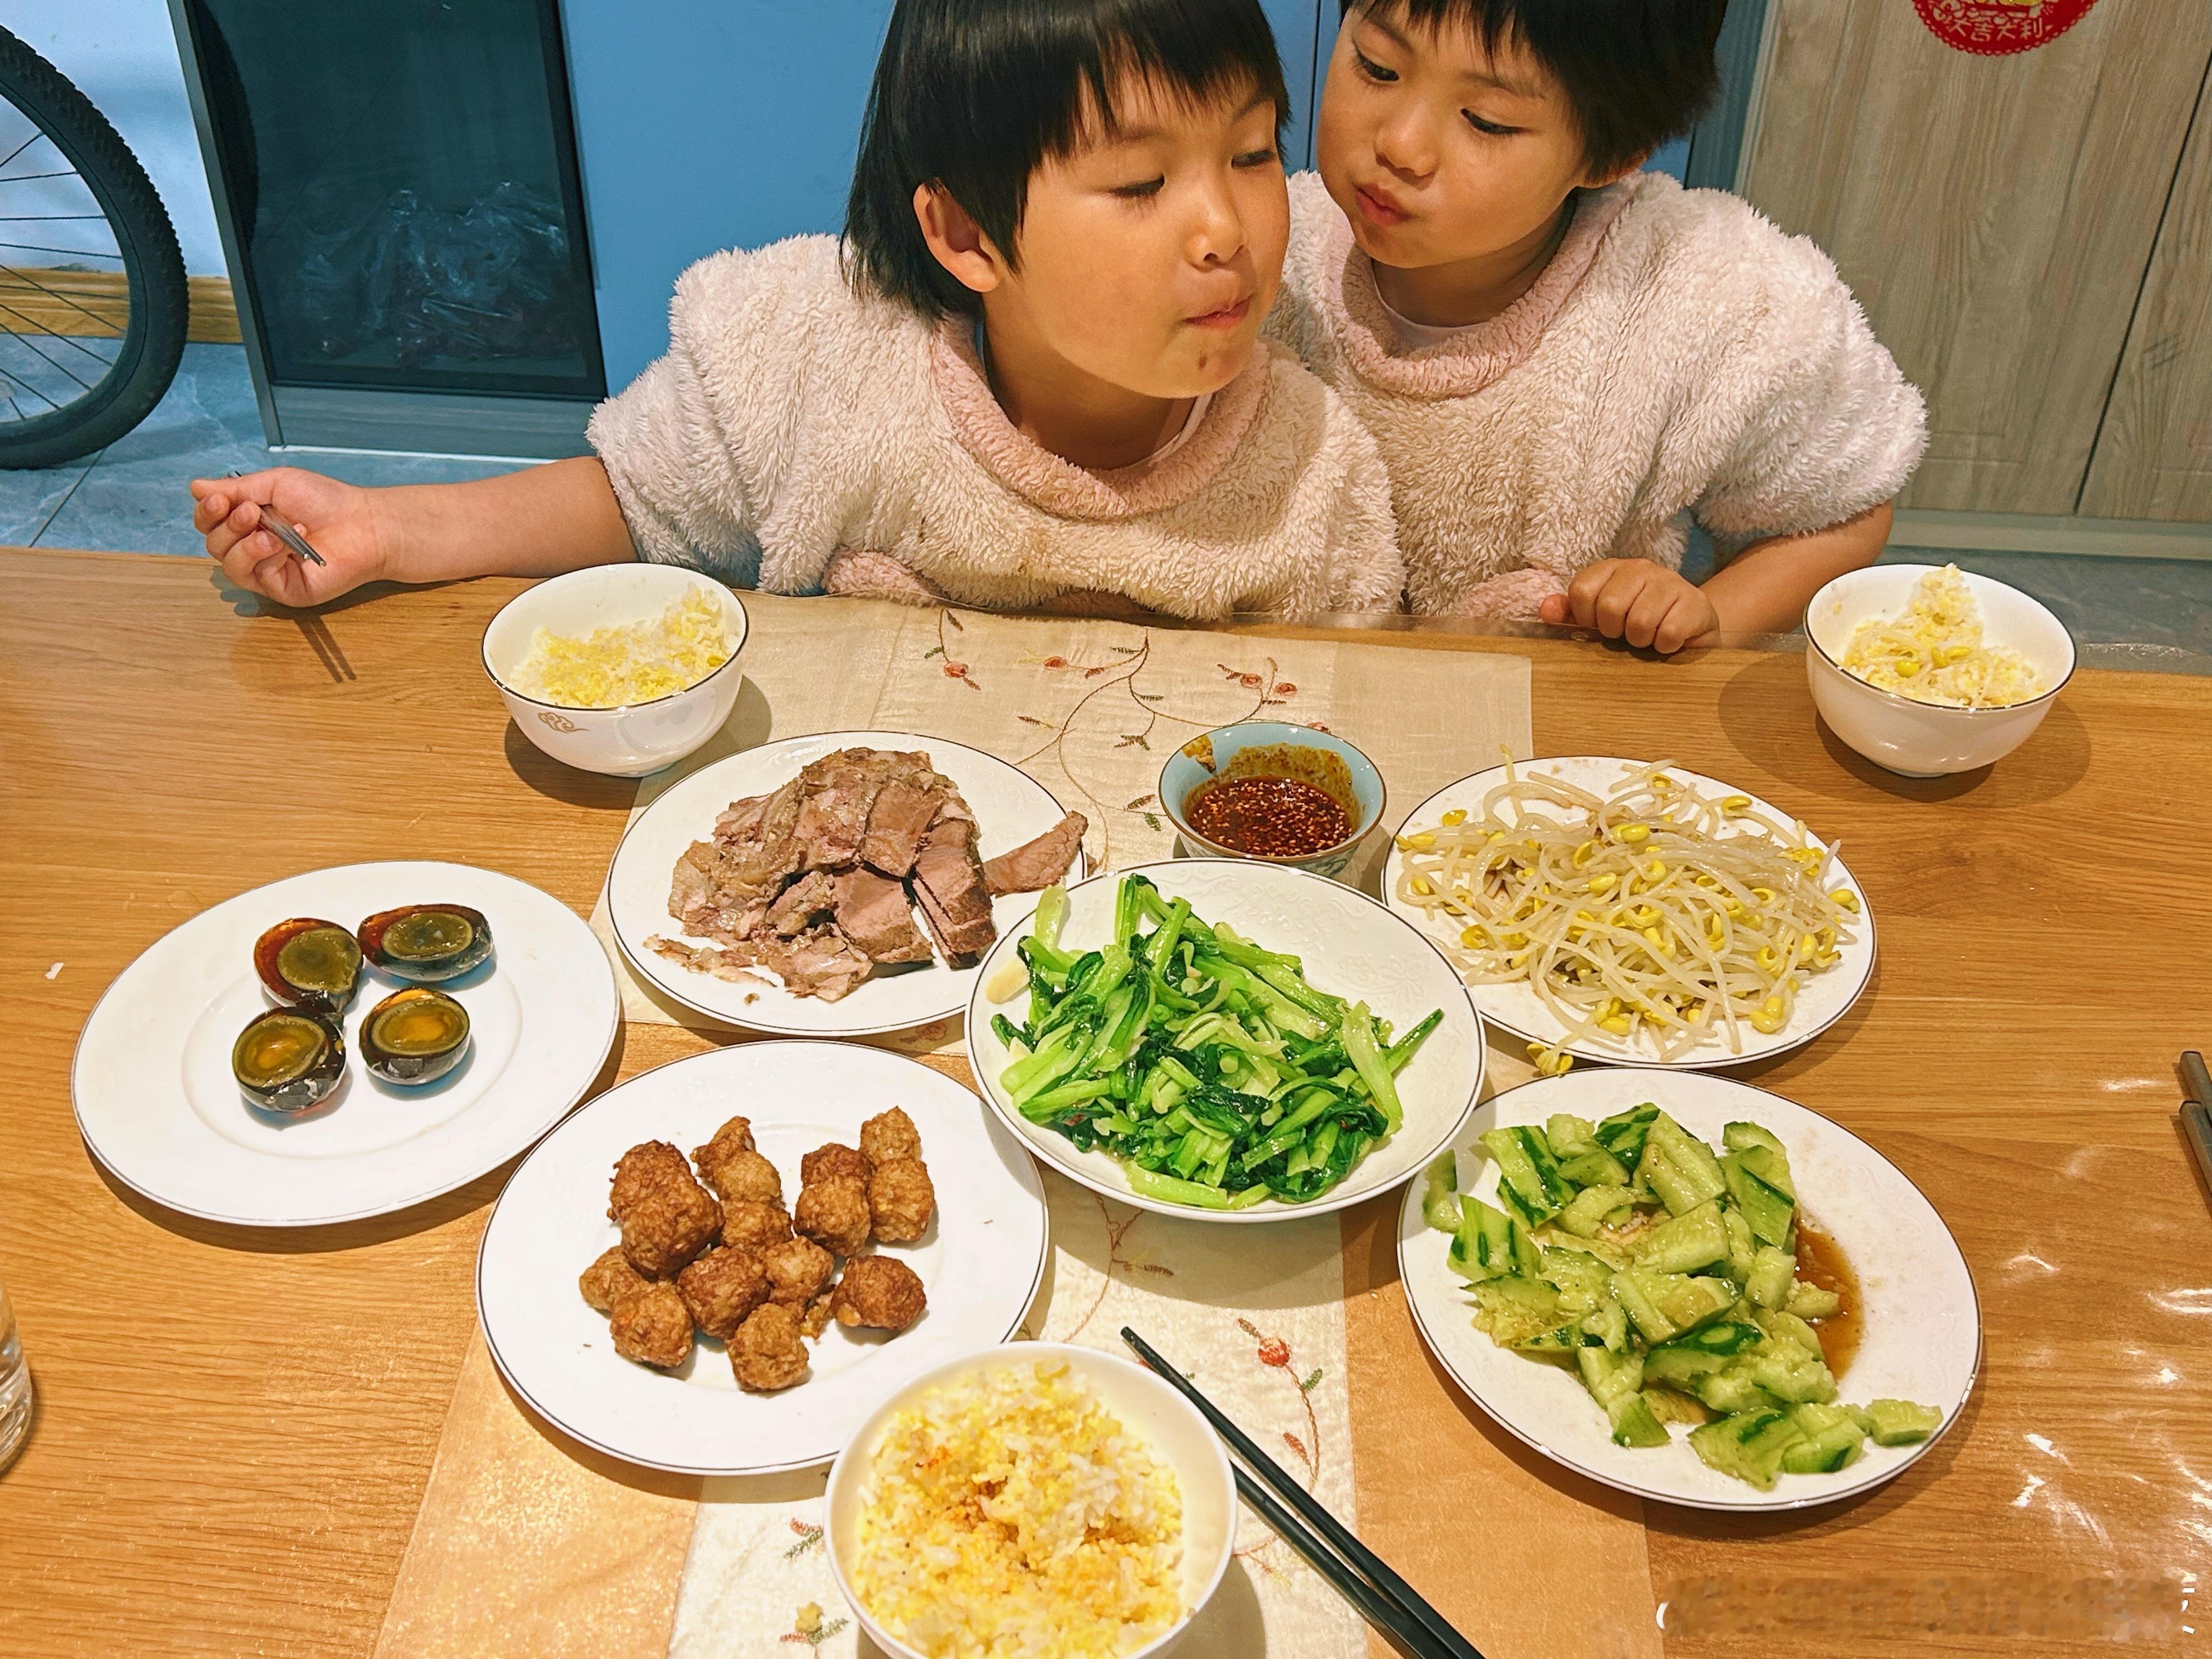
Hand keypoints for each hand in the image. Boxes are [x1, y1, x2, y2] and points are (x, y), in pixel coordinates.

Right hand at [189, 468, 387, 605]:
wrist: (363, 524)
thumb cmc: (326, 501)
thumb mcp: (276, 484)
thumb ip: (236, 489)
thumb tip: (195, 487)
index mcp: (249, 520)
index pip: (210, 522)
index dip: (207, 512)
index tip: (218, 500)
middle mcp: (253, 547)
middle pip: (214, 544)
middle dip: (227, 526)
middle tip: (252, 511)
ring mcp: (267, 570)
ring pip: (229, 565)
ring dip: (244, 544)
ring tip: (271, 530)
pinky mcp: (282, 589)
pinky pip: (255, 577)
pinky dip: (265, 556)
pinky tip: (286, 544)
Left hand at [1538, 559, 1719, 653]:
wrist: (1692, 627)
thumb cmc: (1639, 623)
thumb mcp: (1601, 619)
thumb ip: (1570, 614)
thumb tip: (1545, 609)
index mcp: (1612, 569)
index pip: (1581, 590)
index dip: (1585, 618)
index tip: (1599, 627)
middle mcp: (1640, 568)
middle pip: (1609, 606)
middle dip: (1614, 632)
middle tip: (1626, 635)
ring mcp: (1670, 581)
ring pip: (1640, 621)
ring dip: (1640, 641)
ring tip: (1647, 637)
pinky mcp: (1695, 603)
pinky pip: (1668, 633)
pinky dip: (1664, 646)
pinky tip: (1668, 641)